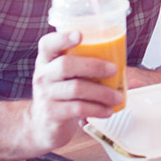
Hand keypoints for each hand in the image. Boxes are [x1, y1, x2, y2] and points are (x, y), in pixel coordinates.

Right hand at [22, 30, 124, 153]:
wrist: (43, 125)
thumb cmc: (63, 93)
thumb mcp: (66, 75)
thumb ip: (82, 62)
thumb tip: (118, 53)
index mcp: (47, 60)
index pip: (48, 44)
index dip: (62, 38)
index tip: (80, 35)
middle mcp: (43, 75)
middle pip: (66, 65)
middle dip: (94, 66)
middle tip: (114, 70)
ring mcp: (45, 95)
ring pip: (76, 88)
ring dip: (103, 92)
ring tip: (118, 97)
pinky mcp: (52, 114)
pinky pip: (78, 108)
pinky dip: (97, 109)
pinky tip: (108, 111)